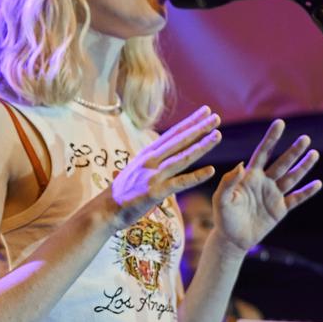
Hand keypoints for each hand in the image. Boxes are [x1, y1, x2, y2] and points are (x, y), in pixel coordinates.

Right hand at [106, 106, 219, 229]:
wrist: (105, 210)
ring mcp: (153, 175)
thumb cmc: (122, 192)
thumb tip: (159, 151)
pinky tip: (211, 171)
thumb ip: (151, 160)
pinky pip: (179, 183)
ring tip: (217, 135)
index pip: (174, 134)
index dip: (191, 122)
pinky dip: (196, 177)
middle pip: (180, 141)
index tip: (206, 111)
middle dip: (199, 128)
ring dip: (201, 146)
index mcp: (148, 154)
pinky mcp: (155, 192)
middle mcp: (151, 161)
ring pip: (182, 158)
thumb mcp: (136, 169)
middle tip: (217, 117)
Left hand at [213, 119, 320, 253]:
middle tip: (306, 138)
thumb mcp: (221, 200)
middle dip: (293, 151)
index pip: (263, 152)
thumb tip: (240, 165)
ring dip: (303, 166)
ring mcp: (274, 195)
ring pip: (292, 178)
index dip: (271, 138)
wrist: (232, 239)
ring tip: (314, 154)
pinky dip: (307, 192)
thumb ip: (228, 182)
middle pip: (282, 163)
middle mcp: (264, 182)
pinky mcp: (280, 210)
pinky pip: (296, 199)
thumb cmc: (223, 218)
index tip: (280, 123)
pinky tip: (317, 183)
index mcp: (250, 176)